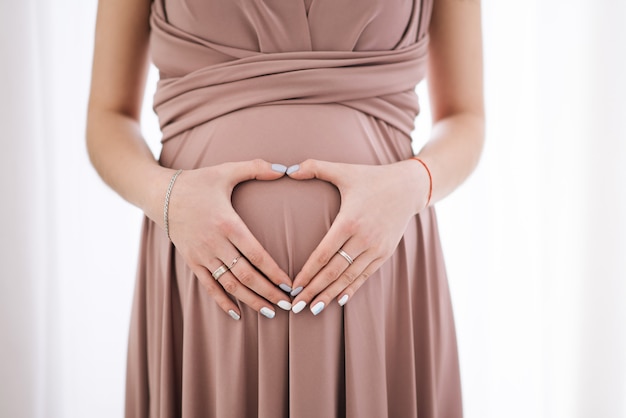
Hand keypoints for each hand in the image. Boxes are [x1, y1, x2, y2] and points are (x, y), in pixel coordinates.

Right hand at [166, 159, 292, 319]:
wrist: (160, 194)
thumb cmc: (198, 182)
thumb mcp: (226, 170)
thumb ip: (256, 168)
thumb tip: (286, 169)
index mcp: (228, 223)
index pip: (257, 255)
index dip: (275, 273)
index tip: (291, 285)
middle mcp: (215, 244)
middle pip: (246, 275)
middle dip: (269, 292)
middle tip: (288, 305)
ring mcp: (202, 255)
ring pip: (230, 285)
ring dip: (251, 300)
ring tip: (270, 312)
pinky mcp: (192, 261)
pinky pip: (209, 286)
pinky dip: (222, 302)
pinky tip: (236, 315)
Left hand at [286, 159, 429, 314]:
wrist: (409, 187)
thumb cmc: (371, 178)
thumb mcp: (344, 170)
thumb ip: (315, 167)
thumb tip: (287, 170)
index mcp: (350, 221)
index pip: (324, 254)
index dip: (307, 273)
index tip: (293, 287)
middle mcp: (364, 238)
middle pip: (334, 271)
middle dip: (313, 291)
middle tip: (296, 307)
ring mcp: (376, 248)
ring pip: (349, 278)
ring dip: (330, 295)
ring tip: (313, 309)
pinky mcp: (385, 253)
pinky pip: (365, 276)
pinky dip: (351, 289)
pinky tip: (338, 301)